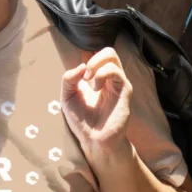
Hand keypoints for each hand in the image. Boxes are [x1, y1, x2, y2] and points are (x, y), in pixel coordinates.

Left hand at [60, 47, 132, 163]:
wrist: (93, 139)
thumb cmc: (81, 120)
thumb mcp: (67, 97)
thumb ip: (68, 79)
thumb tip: (81, 66)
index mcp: (96, 78)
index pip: (97, 56)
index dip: (86, 60)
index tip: (78, 77)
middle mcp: (109, 79)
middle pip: (108, 52)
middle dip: (94, 58)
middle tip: (85, 76)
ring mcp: (118, 83)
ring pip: (112, 56)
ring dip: (95, 65)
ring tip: (90, 84)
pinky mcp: (125, 90)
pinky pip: (116, 71)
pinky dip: (102, 74)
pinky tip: (96, 89)